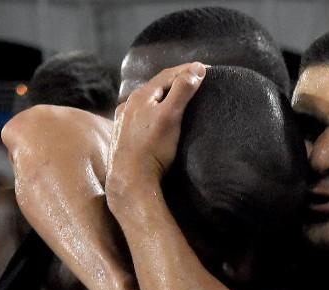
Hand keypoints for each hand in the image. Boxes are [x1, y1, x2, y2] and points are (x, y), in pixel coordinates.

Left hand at [106, 62, 205, 205]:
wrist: (130, 181)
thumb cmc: (152, 149)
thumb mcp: (171, 116)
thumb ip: (183, 90)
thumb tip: (197, 68)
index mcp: (140, 96)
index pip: (167, 75)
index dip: (187, 70)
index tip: (206, 69)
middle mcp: (128, 105)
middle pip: (156, 87)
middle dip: (176, 82)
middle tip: (195, 82)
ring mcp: (123, 122)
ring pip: (147, 103)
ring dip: (163, 97)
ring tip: (179, 99)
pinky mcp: (122, 138)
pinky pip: (141, 117)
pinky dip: (154, 112)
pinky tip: (158, 120)